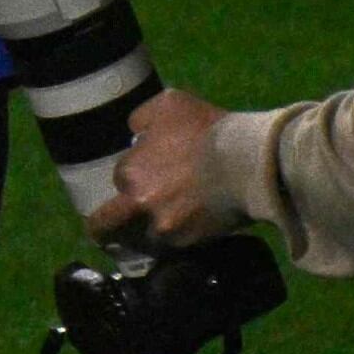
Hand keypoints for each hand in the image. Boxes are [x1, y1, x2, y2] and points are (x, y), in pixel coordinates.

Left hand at [87, 86, 238, 246]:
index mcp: (130, 172)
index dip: (131, 177)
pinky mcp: (187, 243)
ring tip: (147, 234)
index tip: (147, 177)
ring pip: (138, 241)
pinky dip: (168, 243)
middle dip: (103, 227)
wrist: (250, 162)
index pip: (119, 179)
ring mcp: (163, 227)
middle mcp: (139, 204)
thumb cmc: (208, 129)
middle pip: (106, 225)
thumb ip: (141, 119)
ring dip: (138, 237)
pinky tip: (177, 236)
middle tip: (108, 230)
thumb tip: (135, 136)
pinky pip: (167, 249)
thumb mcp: (168, 104)